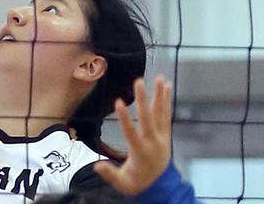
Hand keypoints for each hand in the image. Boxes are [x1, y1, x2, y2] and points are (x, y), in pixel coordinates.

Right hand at [94, 76, 172, 195]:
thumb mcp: (123, 183)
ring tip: (159, 78)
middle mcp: (153, 141)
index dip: (124, 118)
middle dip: (143, 99)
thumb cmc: (138, 182)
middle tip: (138, 82)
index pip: (131, 133)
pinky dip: (166, 100)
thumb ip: (111, 174)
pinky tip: (167, 86)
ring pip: (160, 113)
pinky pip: (166, 114)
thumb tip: (97, 166)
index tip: (117, 102)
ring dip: (160, 95)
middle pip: (147, 118)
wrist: (161, 186)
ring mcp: (161, 136)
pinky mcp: (165, 133)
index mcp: (140, 152)